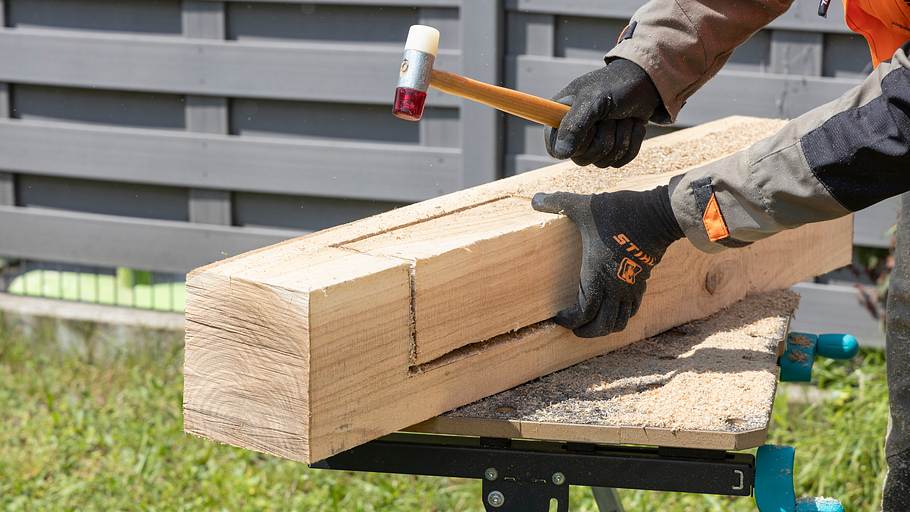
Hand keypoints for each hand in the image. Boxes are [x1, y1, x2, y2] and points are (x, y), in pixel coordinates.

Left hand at [531, 186, 682, 337]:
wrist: (657, 214)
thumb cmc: (618, 213)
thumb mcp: (583, 206)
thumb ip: (557, 202)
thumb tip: (534, 199)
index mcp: (596, 277)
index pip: (582, 314)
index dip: (569, 321)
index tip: (558, 317)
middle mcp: (614, 289)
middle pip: (602, 327)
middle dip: (586, 331)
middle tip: (573, 326)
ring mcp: (630, 288)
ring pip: (619, 322)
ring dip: (604, 326)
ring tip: (591, 321)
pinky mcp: (642, 282)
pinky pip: (631, 310)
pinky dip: (620, 315)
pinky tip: (610, 306)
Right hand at [545, 58, 660, 167]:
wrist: (645, 83)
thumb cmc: (615, 86)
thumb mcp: (593, 100)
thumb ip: (574, 125)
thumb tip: (561, 153)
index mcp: (559, 119)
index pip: (555, 149)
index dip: (576, 143)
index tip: (590, 126)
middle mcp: (573, 134)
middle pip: (583, 159)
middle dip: (604, 137)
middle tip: (610, 116)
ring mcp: (592, 143)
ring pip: (603, 161)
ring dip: (620, 137)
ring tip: (622, 117)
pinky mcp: (612, 150)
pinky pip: (619, 161)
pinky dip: (631, 143)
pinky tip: (633, 125)